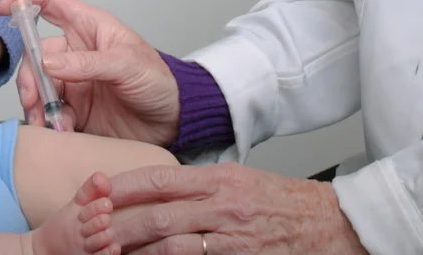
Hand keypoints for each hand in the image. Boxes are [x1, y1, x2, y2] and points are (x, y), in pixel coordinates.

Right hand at [0, 0, 177, 145]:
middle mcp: (75, 51)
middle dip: (30, 77)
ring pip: (37, 85)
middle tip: (34, 102)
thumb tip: (47, 61)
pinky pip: (47, 112)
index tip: (3, 7)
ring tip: (48, 123)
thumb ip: (88, 63)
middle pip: (35, 53)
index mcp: (89, 27)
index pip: (51, 2)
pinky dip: (48, 123)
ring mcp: (72, 81)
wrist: (171, 123)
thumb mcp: (127, 65)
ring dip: (35, 104)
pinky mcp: (73, 110)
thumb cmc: (156, 81)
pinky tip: (62, 132)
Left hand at [105, 164, 367, 253]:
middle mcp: (222, 204)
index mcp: (220, 177)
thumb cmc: (285, 203)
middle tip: (91, 228)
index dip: (126, 184)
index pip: (161, 176)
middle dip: (120, 222)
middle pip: (158, 212)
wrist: (330, 225)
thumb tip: (164, 190)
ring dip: (137, 251)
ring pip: (171, 242)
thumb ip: (205, 186)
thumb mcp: (242, 181)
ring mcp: (230, 236)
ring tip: (108, 254)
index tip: (100, 189)